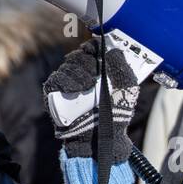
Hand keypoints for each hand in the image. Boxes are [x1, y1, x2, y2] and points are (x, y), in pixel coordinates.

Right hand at [43, 39, 138, 159]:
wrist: (103, 137)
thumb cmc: (117, 114)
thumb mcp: (127, 87)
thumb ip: (122, 65)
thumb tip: (113, 48)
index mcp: (99, 71)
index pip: (92, 49)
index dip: (92, 46)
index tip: (94, 49)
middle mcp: (83, 75)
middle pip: (79, 55)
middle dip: (87, 61)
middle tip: (94, 72)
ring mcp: (68, 85)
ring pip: (67, 66)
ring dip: (78, 73)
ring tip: (88, 86)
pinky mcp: (55, 94)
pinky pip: (56, 79)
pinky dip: (66, 81)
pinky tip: (76, 89)